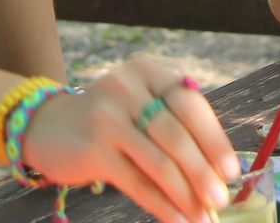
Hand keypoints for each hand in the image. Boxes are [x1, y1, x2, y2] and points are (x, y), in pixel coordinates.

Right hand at [21, 58, 238, 222]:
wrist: (47, 125)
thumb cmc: (110, 119)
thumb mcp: (140, 103)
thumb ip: (175, 123)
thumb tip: (219, 168)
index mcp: (147, 72)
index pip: (191, 104)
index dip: (214, 139)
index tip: (231, 170)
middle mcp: (127, 89)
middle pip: (176, 134)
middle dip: (203, 171)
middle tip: (221, 198)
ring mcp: (106, 119)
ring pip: (158, 162)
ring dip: (186, 193)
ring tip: (203, 215)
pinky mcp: (92, 151)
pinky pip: (136, 183)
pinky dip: (162, 205)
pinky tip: (178, 219)